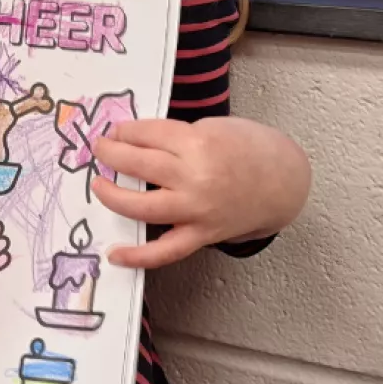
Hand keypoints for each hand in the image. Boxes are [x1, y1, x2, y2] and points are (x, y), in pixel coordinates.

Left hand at [91, 115, 310, 268]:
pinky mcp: (202, 234)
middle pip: (138, 165)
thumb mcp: (214, 127)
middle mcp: (195, 177)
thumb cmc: (250, 149)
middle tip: (99, 149)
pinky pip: (165, 251)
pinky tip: (114, 254)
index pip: (146, 134)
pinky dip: (138, 256)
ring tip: (99, 185)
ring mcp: (197, 210)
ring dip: (113, 196)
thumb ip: (176, 136)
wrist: (283, 182)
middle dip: (111, 154)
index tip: (114, 131)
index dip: (124, 131)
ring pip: (142, 207)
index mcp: (198, 142)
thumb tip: (135, 142)